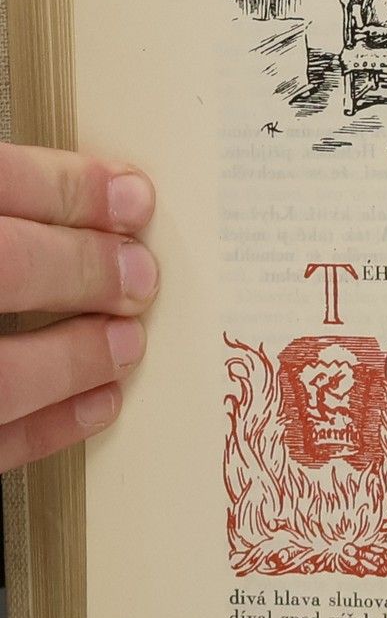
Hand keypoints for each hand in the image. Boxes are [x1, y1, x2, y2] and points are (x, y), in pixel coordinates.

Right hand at [0, 146, 156, 470]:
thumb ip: (9, 206)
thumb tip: (102, 198)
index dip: (69, 189)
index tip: (134, 198)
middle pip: (6, 266)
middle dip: (84, 270)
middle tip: (141, 277)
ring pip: (0, 374)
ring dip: (75, 356)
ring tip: (127, 343)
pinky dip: (47, 428)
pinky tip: (102, 403)